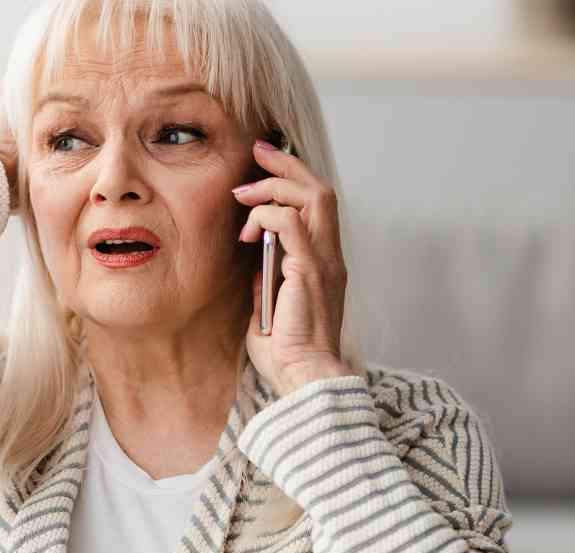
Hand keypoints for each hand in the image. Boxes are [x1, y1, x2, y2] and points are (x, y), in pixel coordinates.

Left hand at [233, 140, 352, 396]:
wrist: (305, 379)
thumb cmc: (289, 357)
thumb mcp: (271, 312)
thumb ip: (268, 284)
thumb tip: (256, 264)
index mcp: (324, 265)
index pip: (318, 207)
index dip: (294, 179)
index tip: (265, 165)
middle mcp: (330, 257)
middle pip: (320, 190)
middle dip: (287, 165)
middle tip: (258, 151)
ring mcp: (324, 261)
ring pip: (312, 196)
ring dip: (275, 186)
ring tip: (244, 192)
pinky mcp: (309, 270)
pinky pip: (292, 223)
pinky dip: (268, 215)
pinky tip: (248, 230)